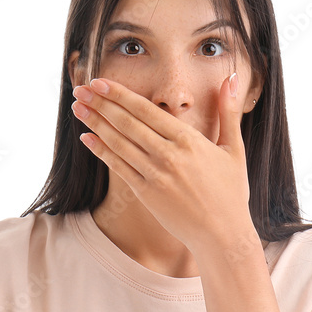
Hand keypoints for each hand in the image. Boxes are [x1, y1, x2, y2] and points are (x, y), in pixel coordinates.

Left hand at [71, 73, 255, 251]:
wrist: (223, 234)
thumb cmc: (230, 192)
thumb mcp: (234, 149)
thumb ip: (229, 111)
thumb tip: (231, 77)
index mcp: (188, 140)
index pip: (147, 110)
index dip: (120, 94)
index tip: (100, 82)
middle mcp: (169, 155)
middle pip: (127, 123)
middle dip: (101, 103)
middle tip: (80, 89)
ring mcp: (155, 175)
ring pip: (119, 143)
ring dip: (95, 123)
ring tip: (78, 108)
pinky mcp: (146, 194)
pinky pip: (119, 168)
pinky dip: (101, 151)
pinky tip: (86, 138)